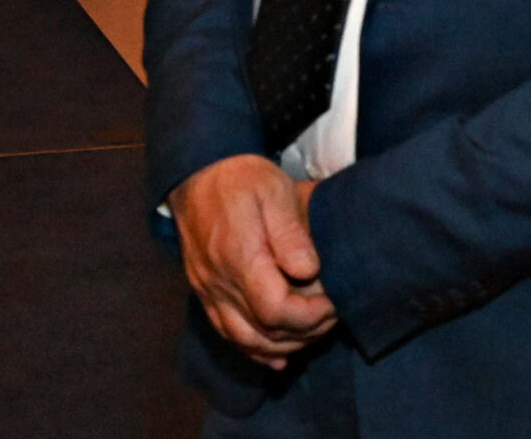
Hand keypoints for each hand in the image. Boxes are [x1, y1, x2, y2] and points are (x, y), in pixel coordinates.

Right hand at [170, 155, 336, 367]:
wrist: (197, 175)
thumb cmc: (241, 179)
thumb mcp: (274, 191)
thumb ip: (291, 232)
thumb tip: (308, 270)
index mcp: (240, 257)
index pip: (276, 310)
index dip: (310, 317)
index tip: (334, 303)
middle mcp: (220, 282)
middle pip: (264, 332)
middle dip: (305, 332)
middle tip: (332, 316)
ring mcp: (209, 291)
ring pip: (245, 340)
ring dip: (282, 345)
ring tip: (312, 334)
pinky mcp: (204, 293)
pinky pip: (227, 333)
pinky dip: (254, 349)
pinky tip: (277, 355)